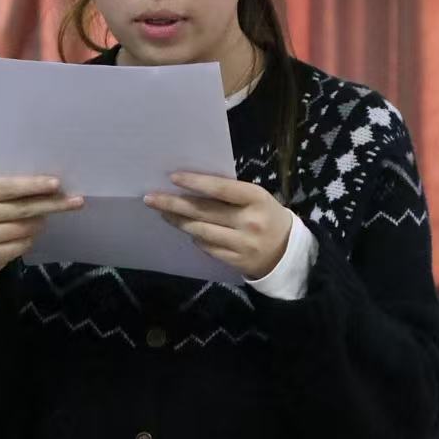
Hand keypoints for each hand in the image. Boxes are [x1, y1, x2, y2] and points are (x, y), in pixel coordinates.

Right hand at [0, 177, 83, 291]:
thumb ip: (10, 191)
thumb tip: (51, 185)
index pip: (8, 186)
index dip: (34, 185)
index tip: (57, 184)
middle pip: (22, 208)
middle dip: (51, 204)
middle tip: (76, 201)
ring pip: (25, 228)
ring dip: (40, 223)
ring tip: (43, 219)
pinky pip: (22, 245)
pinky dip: (31, 239)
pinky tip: (30, 235)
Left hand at [145, 173, 292, 279]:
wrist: (287, 252)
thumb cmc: (266, 216)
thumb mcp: (256, 198)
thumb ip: (230, 193)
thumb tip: (191, 186)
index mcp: (256, 198)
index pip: (221, 189)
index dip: (196, 183)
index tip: (172, 177)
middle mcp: (249, 221)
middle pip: (204, 211)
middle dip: (174, 204)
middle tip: (151, 198)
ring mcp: (242, 243)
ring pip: (200, 231)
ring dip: (178, 221)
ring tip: (162, 213)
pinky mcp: (235, 260)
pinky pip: (206, 247)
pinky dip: (194, 237)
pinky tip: (185, 228)